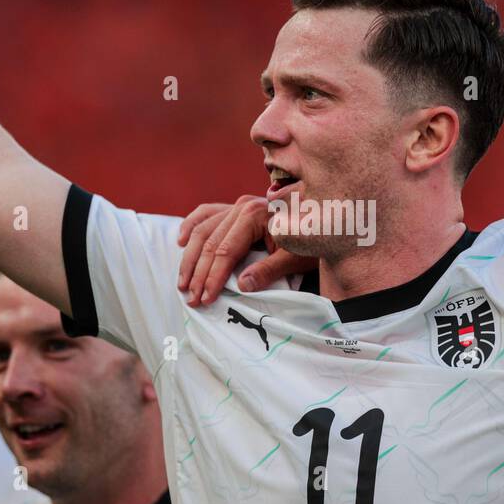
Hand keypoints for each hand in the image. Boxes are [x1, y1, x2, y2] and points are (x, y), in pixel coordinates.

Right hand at [176, 194, 315, 304]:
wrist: (322, 220)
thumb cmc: (311, 241)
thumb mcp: (295, 259)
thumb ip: (269, 271)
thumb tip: (242, 285)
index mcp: (255, 214)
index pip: (226, 251)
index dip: (213, 277)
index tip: (206, 298)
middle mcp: (241, 205)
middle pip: (210, 242)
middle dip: (199, 273)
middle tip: (191, 299)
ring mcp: (236, 205)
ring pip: (203, 230)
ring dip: (190, 258)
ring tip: (182, 282)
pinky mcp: (235, 208)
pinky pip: (206, 214)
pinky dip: (191, 226)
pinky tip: (180, 241)